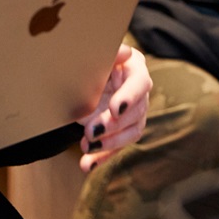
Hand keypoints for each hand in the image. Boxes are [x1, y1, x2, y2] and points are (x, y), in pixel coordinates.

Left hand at [77, 44, 151, 172]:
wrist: (78, 73)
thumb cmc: (89, 58)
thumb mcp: (96, 53)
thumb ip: (110, 54)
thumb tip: (125, 52)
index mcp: (134, 68)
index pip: (140, 84)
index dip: (129, 97)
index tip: (115, 109)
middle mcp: (138, 92)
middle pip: (135, 112)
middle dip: (113, 125)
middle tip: (90, 131)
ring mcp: (133, 113)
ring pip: (131, 132)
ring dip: (108, 144)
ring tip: (86, 147)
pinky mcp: (122, 131)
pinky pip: (117, 147)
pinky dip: (102, 157)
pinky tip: (87, 165)